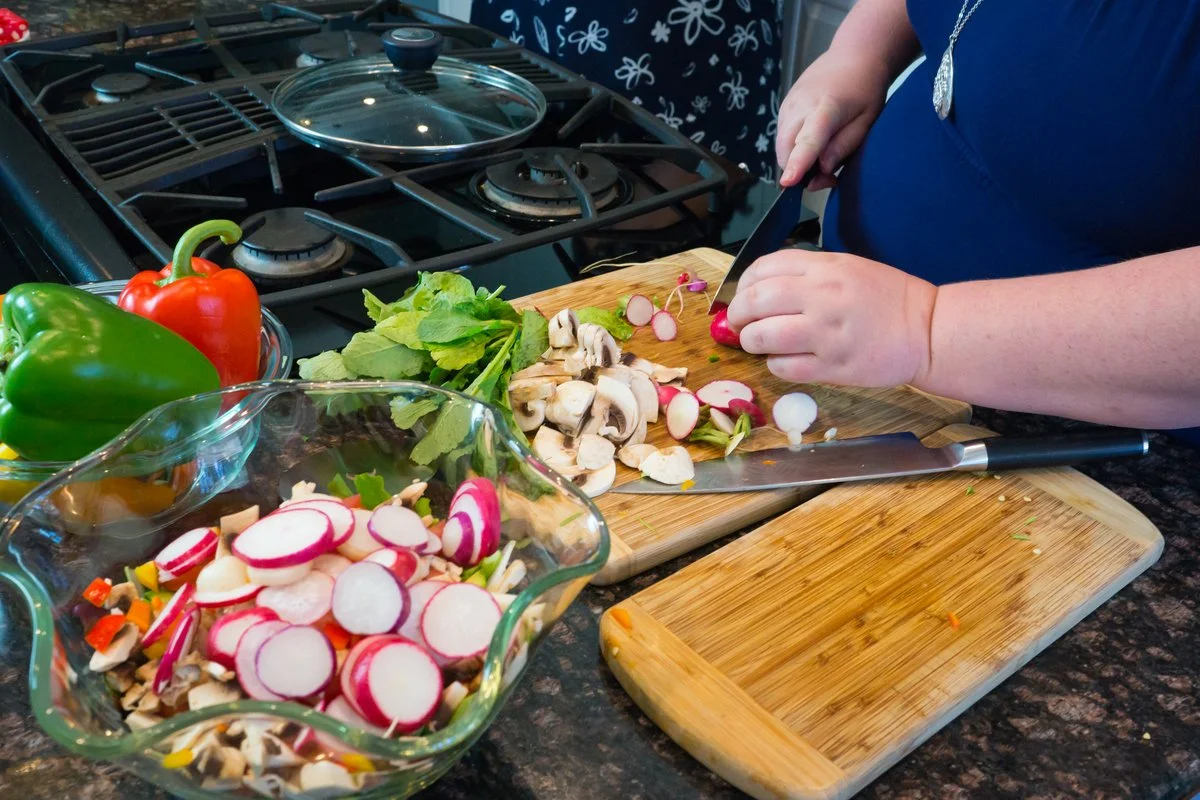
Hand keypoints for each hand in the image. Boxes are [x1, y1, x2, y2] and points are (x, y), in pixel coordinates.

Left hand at [726, 249, 936, 387]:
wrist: (927, 330)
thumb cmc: (888, 298)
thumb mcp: (848, 268)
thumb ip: (807, 274)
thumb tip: (761, 288)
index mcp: (826, 268)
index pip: (764, 268)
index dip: (744, 284)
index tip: (742, 295)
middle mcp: (822, 297)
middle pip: (756, 301)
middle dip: (737, 314)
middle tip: (737, 324)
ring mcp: (826, 334)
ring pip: (763, 336)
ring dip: (750, 341)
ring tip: (756, 343)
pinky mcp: (832, 367)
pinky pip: (784, 367)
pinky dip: (774, 365)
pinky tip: (782, 361)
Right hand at [776, 48, 889, 187]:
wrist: (854, 55)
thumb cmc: (865, 88)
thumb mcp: (867, 120)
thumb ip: (845, 145)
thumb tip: (823, 168)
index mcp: (827, 107)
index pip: (808, 139)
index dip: (798, 162)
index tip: (789, 181)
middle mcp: (801, 104)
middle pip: (786, 149)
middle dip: (799, 171)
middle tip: (828, 177)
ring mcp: (789, 104)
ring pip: (782, 146)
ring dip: (797, 160)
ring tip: (825, 157)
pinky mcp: (785, 106)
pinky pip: (783, 137)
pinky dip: (794, 148)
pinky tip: (815, 143)